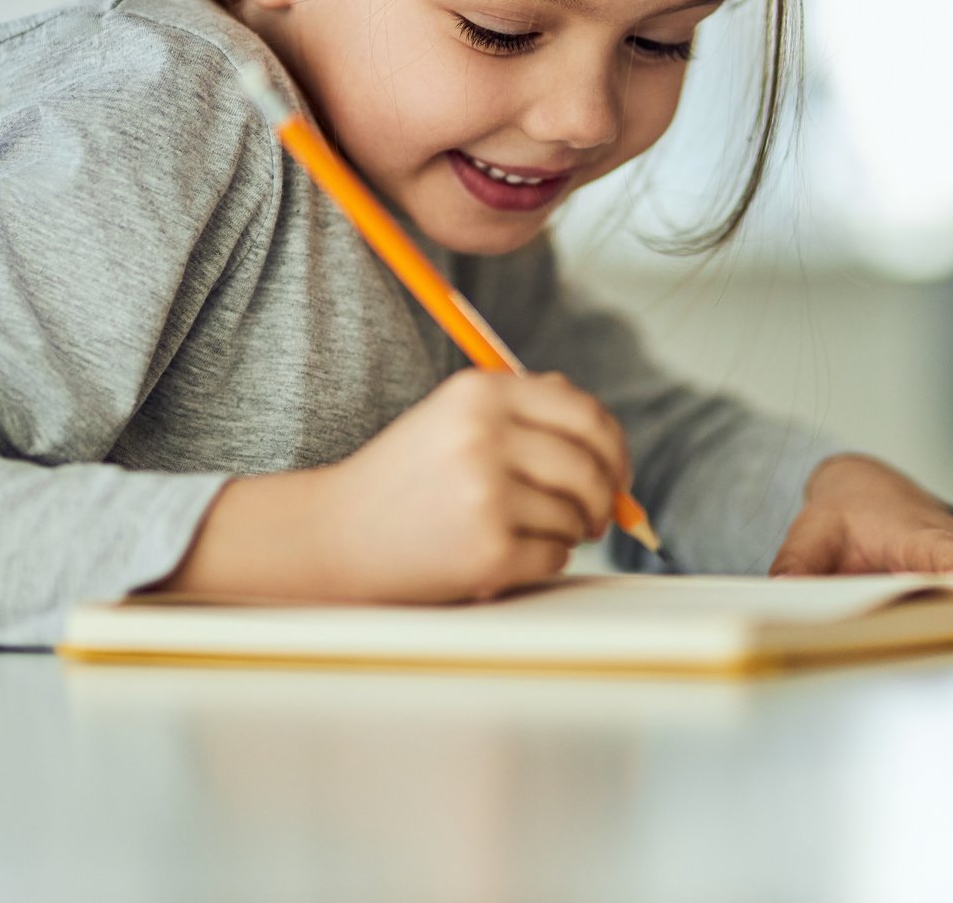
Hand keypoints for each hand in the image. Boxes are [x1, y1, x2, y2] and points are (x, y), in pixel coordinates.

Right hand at [164, 369, 630, 603]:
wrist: (337, 535)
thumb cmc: (406, 479)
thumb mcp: (455, 419)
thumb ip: (526, 410)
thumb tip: (604, 433)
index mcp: (480, 393)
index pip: (584, 413)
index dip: (612, 446)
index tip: (616, 470)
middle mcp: (484, 435)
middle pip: (590, 465)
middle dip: (603, 497)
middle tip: (595, 515)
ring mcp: (487, 493)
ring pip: (576, 514)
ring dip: (568, 531)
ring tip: (530, 532)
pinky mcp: (488, 548)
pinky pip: (555, 555)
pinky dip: (544, 560)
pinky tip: (508, 554)